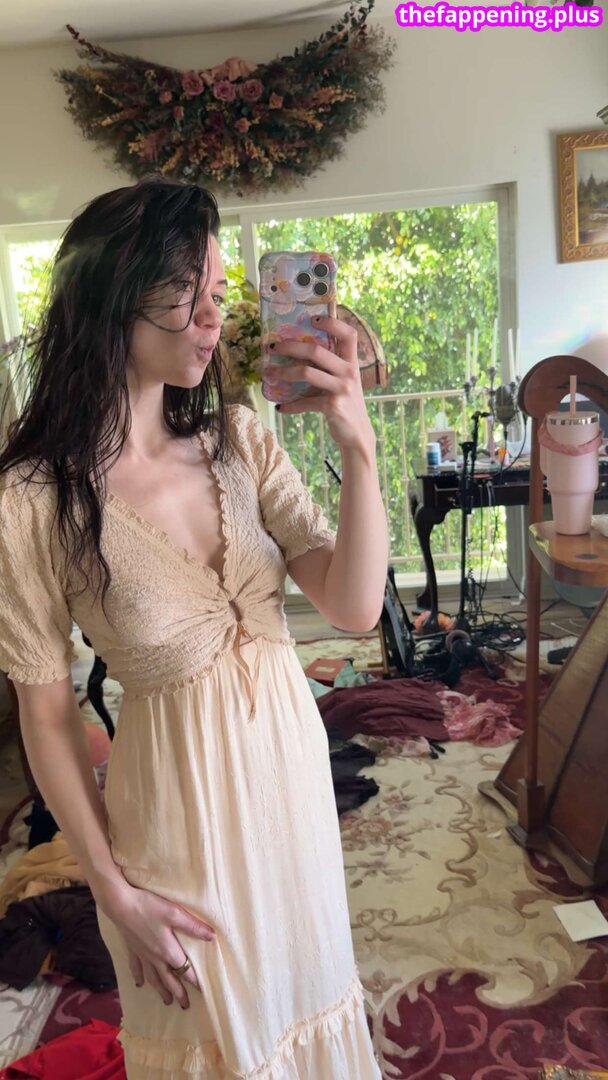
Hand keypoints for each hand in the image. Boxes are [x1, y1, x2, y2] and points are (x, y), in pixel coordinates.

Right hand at [97, 879, 215, 1009]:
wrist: (120, 905)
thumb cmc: (149, 907)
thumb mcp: (175, 914)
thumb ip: (193, 926)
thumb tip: (212, 937)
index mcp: (168, 951)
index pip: (184, 969)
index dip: (194, 980)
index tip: (202, 991)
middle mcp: (155, 958)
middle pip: (169, 979)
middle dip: (178, 993)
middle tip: (185, 1006)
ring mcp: (142, 955)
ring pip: (153, 979)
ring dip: (161, 990)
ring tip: (166, 1001)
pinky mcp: (132, 950)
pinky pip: (136, 969)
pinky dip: (139, 977)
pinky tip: (139, 984)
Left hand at [266, 315, 375, 453]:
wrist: (357, 436)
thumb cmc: (345, 406)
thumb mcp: (343, 383)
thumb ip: (329, 369)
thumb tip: (296, 355)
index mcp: (352, 363)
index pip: (349, 334)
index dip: (332, 323)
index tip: (312, 319)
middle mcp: (349, 373)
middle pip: (316, 350)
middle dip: (290, 346)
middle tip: (273, 346)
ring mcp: (342, 389)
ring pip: (306, 372)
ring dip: (283, 372)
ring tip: (270, 373)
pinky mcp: (333, 406)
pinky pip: (305, 402)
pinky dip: (290, 405)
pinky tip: (280, 407)